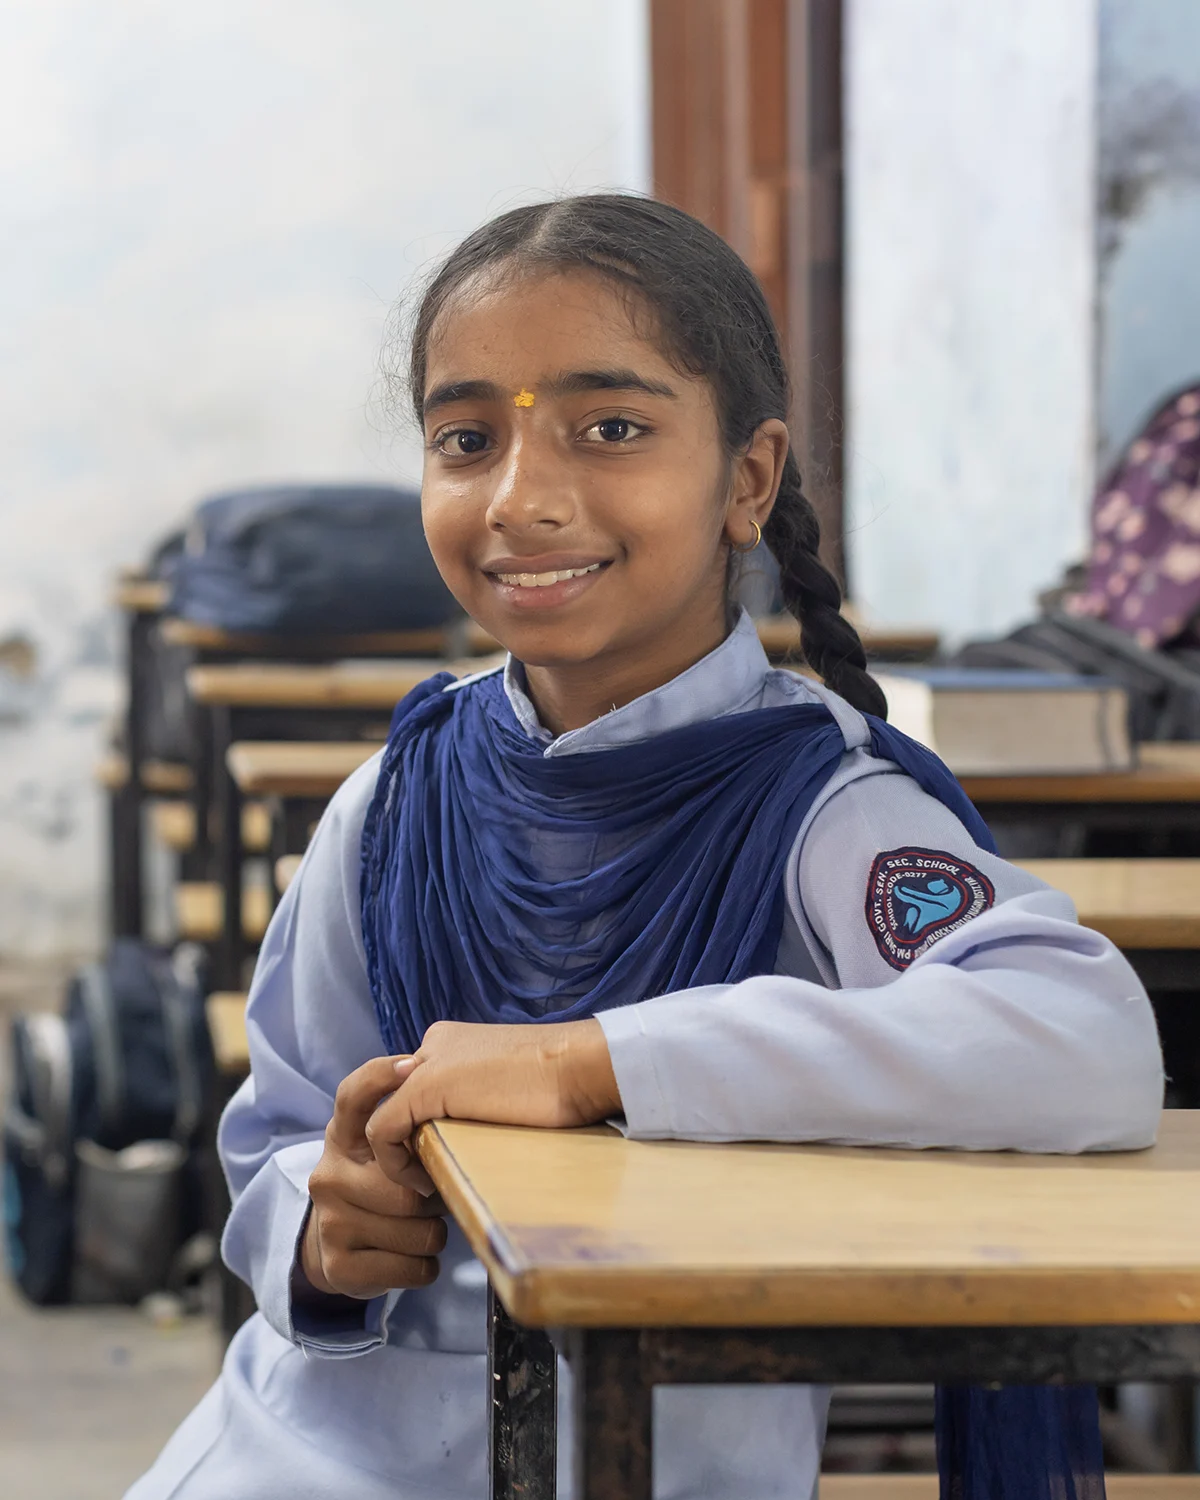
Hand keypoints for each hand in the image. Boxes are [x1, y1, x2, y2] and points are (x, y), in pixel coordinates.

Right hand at [301, 1057, 448, 1298]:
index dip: (381, 1076)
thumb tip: (467, 1102)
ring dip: (435, 1233)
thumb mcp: (383, 1148)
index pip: (353, 1096)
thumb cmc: (379, 1184)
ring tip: (424, 1226)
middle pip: (408, 1186)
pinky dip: (426, 1266)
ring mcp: (331, 1221)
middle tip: (436, 1196)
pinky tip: (415, 1256)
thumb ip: (410, 1125)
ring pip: (418, 1231)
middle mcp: (330, 1174)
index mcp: (343, 1136)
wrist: (333, 1244)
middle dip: (435, 1196)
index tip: (413, 1066)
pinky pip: (414, 1267)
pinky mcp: (339, 1266)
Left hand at [365, 1018, 620, 1189]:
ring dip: (400, 1156)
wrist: (583, 1063)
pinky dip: (394, 1163)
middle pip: (401, 1100)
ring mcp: (426, 1063)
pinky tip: (424, 1183)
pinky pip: (383, 1130)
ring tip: (429, 1183)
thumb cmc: (566, 1080)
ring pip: (387, 1115)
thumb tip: (484, 1131)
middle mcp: (433, 1044)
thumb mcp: (514, 1085)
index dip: (425, 1126)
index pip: (419, 1087)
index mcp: (454, 1040)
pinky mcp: (424, 1087)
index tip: (445, 1159)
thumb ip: (485, 1098)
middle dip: (409, 1140)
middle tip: (433, 1176)